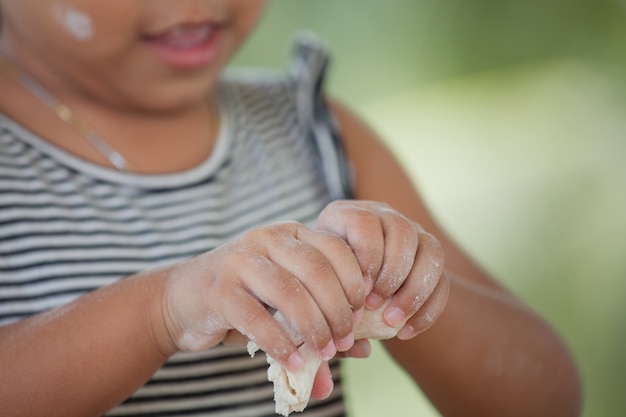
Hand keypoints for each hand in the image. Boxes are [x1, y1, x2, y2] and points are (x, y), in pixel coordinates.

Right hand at [159, 221, 365, 369]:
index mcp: (291, 234)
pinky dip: (279, 344)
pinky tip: (292, 362)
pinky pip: (257, 318)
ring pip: (289, 292)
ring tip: (324, 353)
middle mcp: (267, 238)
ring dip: (313, 328)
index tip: (363, 314)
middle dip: (338, 309)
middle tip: (345, 340)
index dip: (355, 282)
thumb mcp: (288, 303)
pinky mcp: (219, 289)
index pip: (336, 248)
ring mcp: (240, 260)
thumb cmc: (247, 299)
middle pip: (316, 269)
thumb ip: (325, 320)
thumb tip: (365, 351)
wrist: (184, 298)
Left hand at [316, 200, 448, 339]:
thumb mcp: (316, 283)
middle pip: (403, 231)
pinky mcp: (429, 258)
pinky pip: (443, 280)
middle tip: (373, 305)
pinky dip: (428, 310)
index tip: (358, 291)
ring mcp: (412, 233)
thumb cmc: (322, 282)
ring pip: (431, 250)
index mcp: (348, 214)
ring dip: (413, 291)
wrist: (343, 280)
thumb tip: (357, 339)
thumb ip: (329, 300)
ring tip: (391, 321)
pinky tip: (406, 333)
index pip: (365, 222)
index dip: (366, 257)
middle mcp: (384, 216)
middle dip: (392, 273)